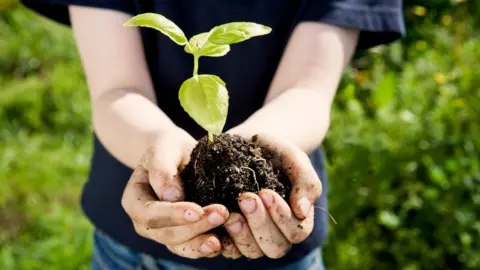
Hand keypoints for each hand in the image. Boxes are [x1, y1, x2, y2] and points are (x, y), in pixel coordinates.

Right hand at [121, 128, 229, 258]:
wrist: (178, 155)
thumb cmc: (168, 149)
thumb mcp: (164, 149)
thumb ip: (163, 170)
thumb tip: (172, 196)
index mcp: (134, 200)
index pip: (150, 214)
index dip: (173, 215)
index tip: (197, 210)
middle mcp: (145, 222)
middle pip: (167, 234)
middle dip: (195, 227)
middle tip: (221, 214)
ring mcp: (163, 232)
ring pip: (181, 246)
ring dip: (202, 242)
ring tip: (222, 237)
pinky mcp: (183, 237)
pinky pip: (193, 248)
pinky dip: (208, 247)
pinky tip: (224, 242)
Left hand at [220, 133, 321, 258]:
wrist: (246, 144)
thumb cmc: (275, 152)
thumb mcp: (293, 158)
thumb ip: (305, 182)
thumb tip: (302, 211)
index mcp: (297, 219)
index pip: (296, 232)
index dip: (281, 216)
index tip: (265, 192)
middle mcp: (277, 233)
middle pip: (275, 247)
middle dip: (260, 224)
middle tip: (245, 198)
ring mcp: (253, 237)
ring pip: (252, 251)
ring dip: (241, 234)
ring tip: (229, 212)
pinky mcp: (231, 235)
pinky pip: (227, 249)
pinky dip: (221, 239)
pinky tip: (215, 220)